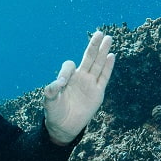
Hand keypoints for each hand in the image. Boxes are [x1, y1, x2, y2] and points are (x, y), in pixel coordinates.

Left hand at [42, 30, 114, 144]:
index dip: (66, 71)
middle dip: (93, 46)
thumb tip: (57, 83)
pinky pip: (104, 77)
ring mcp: (90, 84)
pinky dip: (108, 67)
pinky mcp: (98, 93)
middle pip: (88, 58)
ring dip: (103, 52)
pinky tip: (111, 56)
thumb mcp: (49, 101)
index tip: (61, 83)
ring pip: (98, 64)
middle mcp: (80, 78)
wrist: (64, 127)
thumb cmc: (55, 112)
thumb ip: (51, 91)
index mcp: (67, 78)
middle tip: (99, 33)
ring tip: (108, 38)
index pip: (69, 66)